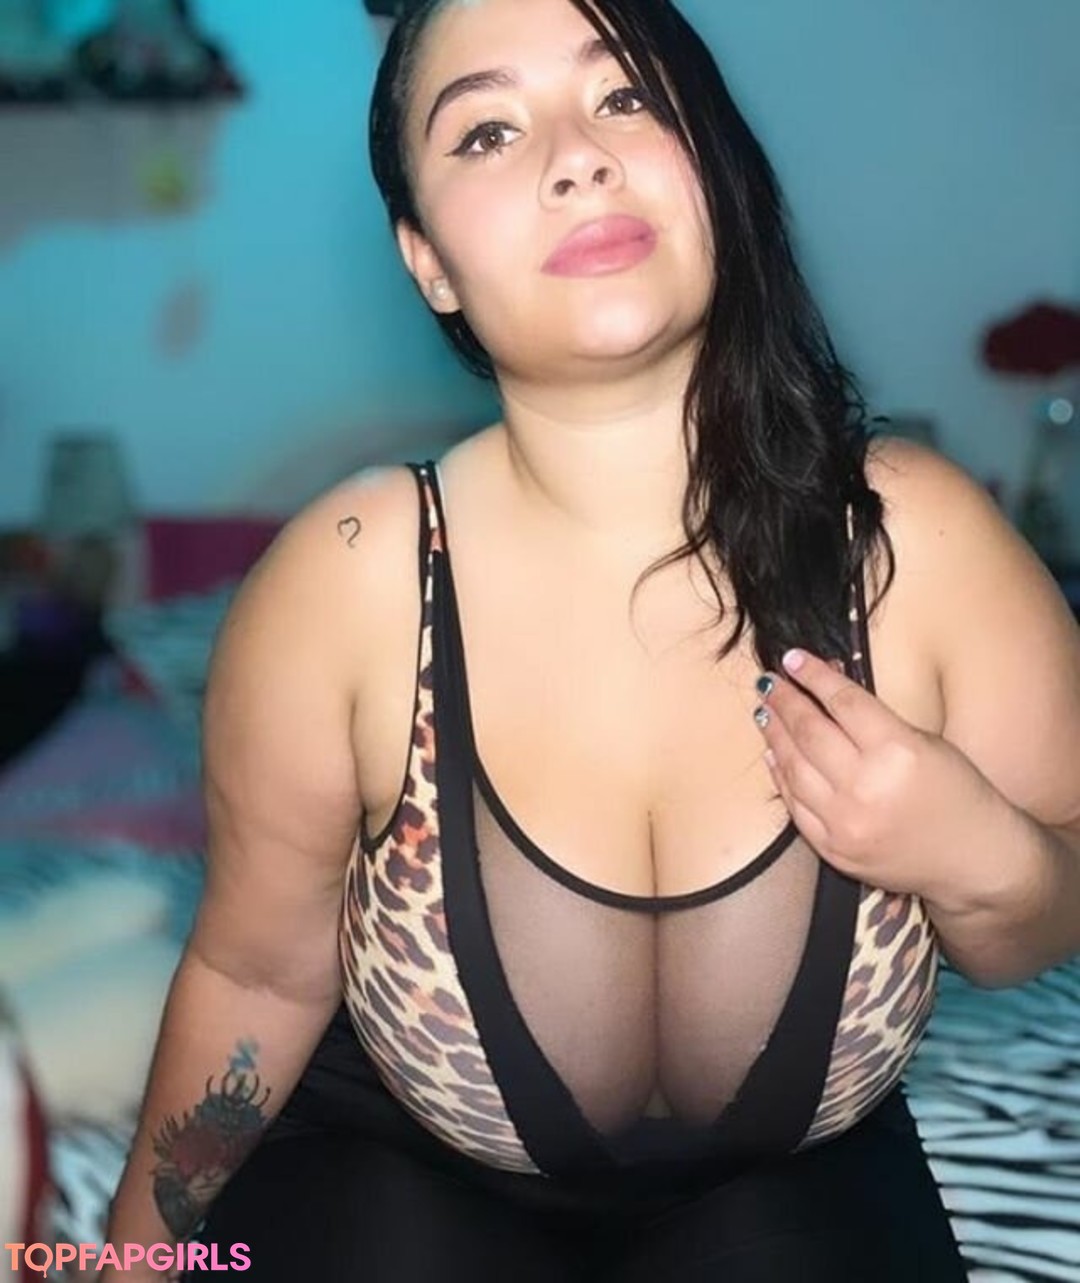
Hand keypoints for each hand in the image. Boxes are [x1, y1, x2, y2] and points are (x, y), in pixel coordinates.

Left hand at [753, 648, 1007, 906]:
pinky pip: (795, 806)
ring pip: (793, 768)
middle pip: (810, 732)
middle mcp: (866, 786)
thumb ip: (875, 720)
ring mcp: (844, 822)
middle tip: (768, 682)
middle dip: (785, 701)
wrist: (974, 861)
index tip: (792, 658)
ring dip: (775, 735)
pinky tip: (773, 755)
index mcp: (897, 751)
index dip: (813, 676)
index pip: (843, 702)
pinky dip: (781, 777)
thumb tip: (825, 691)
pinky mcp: (833, 849)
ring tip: (765, 712)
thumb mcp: (927, 742)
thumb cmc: (958, 793)